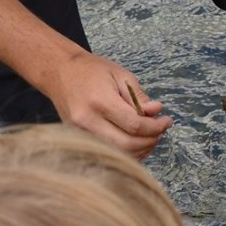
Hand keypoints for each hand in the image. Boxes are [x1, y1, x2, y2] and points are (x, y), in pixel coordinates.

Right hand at [44, 50, 172, 156]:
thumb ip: (139, 96)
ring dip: (140, 149)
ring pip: (118, 154)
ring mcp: (80, 133)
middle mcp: (88, 121)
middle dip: (151, 141)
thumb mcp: (120, 75)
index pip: (134, 125)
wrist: (59, 72)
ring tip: (151, 136)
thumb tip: (156, 113)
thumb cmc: (91, 70)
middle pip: (127, 145)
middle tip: (161, 130)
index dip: (155, 127)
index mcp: (100, 101)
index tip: (167, 121)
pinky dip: (126, 152)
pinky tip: (135, 141)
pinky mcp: (77, 138)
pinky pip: (107, 152)